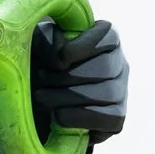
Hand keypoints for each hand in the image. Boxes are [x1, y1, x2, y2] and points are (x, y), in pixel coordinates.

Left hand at [30, 17, 126, 141]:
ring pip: (108, 93)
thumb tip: (60, 54)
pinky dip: (80, 117)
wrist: (33, 98)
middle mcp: (118, 62)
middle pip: (106, 67)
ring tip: (43, 97)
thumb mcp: (37, 43)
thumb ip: (48, 39)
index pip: (108, 35)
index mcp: (104, 37)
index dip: (83, 46)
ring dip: (68, 96)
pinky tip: (57, 115)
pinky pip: (111, 118)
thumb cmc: (39, 63)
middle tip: (42, 78)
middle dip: (68, 75)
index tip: (59, 58)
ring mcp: (120, 91)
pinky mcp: (116, 118)